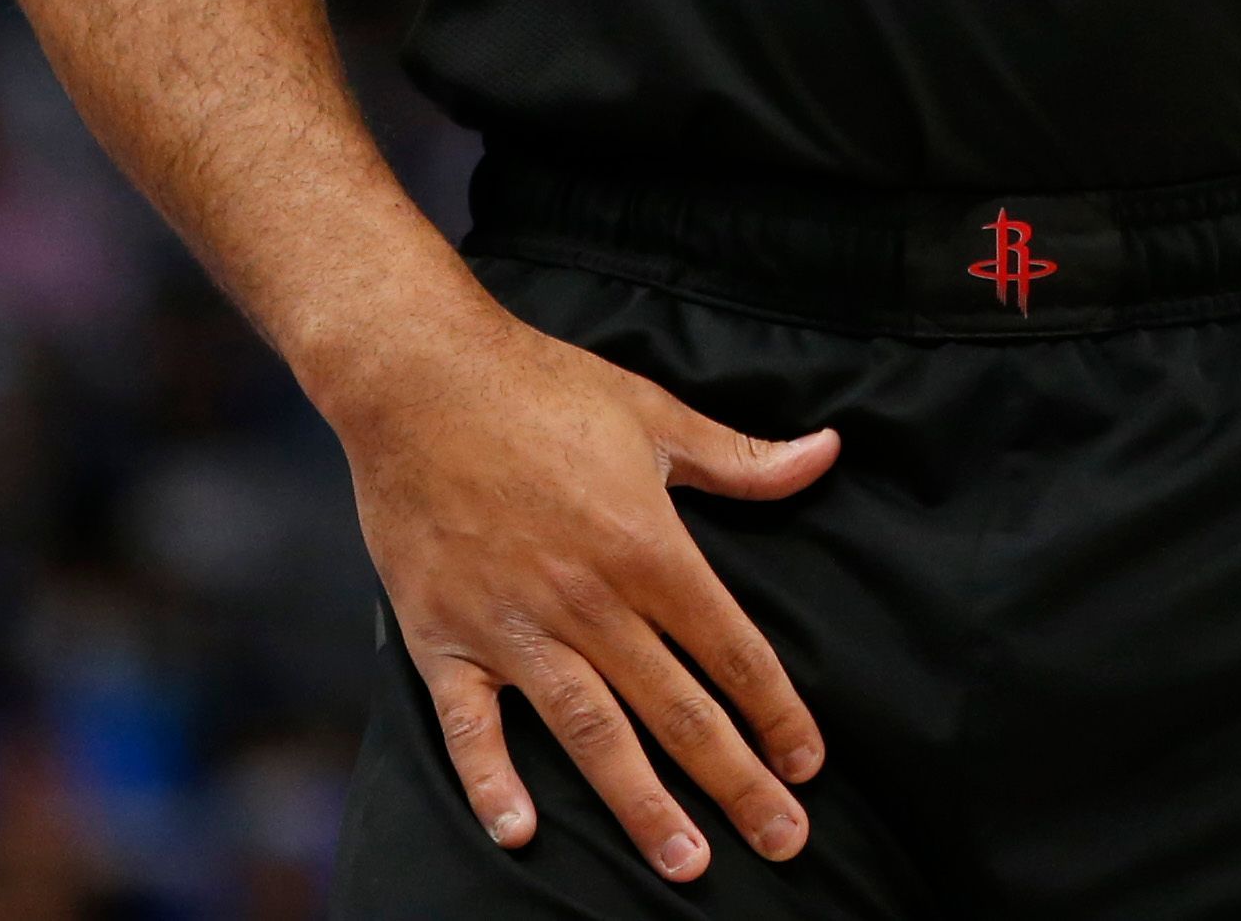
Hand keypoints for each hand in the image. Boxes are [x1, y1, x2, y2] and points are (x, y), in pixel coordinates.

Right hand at [338, 306, 840, 881]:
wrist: (416, 376)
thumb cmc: (540, 388)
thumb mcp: (653, 415)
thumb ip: (741, 459)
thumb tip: (825, 455)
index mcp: (646, 546)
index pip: (731, 647)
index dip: (777, 711)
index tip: (808, 763)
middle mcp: (587, 599)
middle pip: (677, 707)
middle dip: (735, 780)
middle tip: (782, 842)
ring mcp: (511, 625)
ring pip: (591, 732)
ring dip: (641, 803)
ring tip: (685, 863)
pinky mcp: (442, 637)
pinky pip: (468, 726)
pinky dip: (491, 783)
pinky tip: (521, 835)